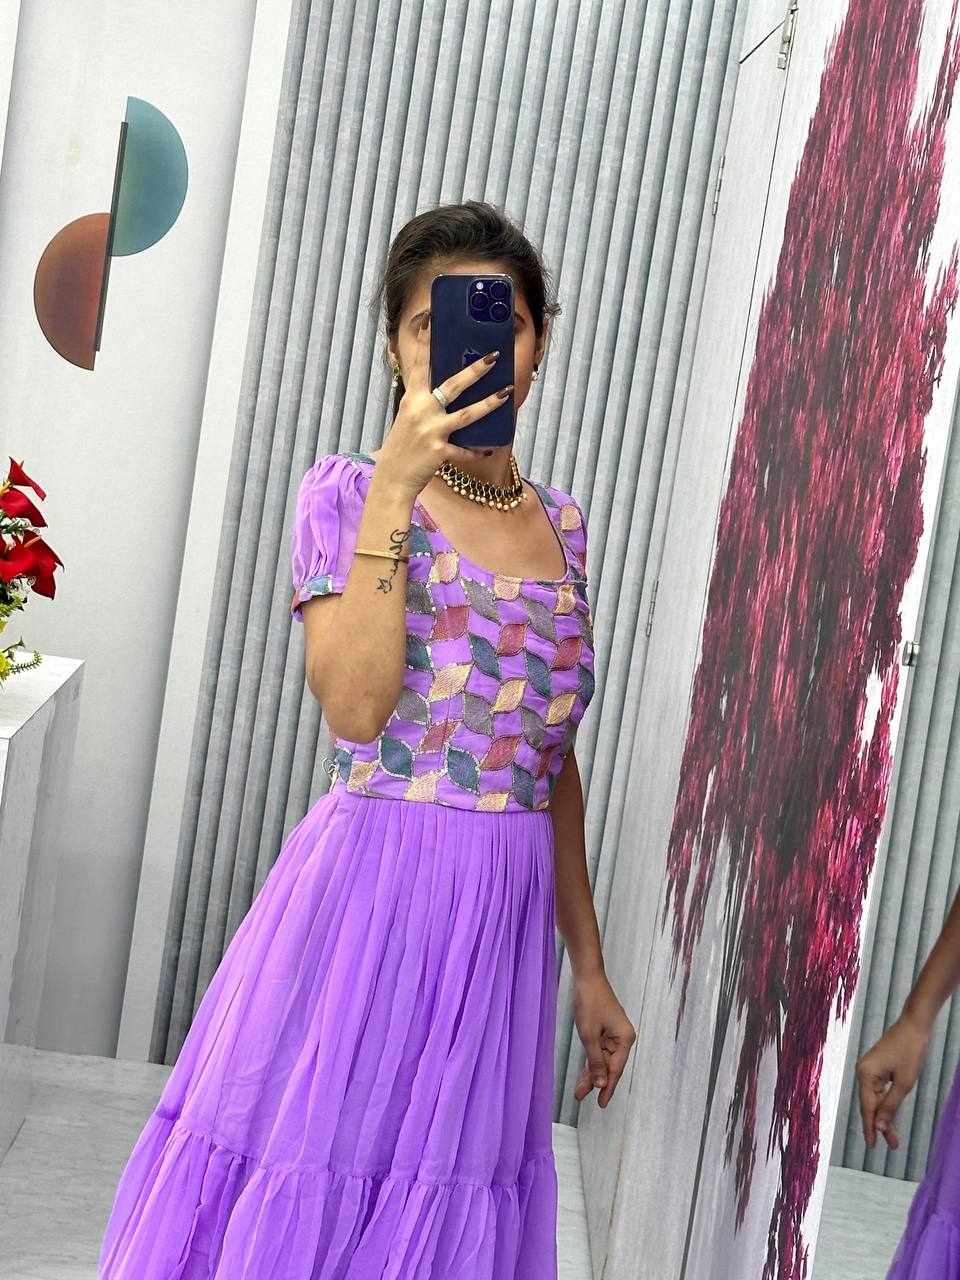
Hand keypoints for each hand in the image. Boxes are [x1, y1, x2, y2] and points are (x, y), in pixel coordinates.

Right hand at [375, 341, 513, 497]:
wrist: (393, 478)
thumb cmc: (402, 446)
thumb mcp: (408, 417)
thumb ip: (424, 401)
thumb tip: (445, 388)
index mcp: (411, 399)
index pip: (420, 365)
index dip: (426, 342)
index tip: (433, 319)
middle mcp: (421, 412)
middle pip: (452, 386)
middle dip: (475, 370)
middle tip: (493, 357)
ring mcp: (431, 432)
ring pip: (466, 415)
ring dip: (489, 403)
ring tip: (507, 392)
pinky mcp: (440, 452)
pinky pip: (465, 450)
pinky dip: (477, 450)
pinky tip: (489, 448)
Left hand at [572, 972, 636, 1107]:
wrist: (587, 977)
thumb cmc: (590, 1003)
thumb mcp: (590, 1035)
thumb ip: (596, 1061)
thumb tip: (601, 1083)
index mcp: (625, 1039)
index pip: (615, 1069)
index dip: (607, 1087)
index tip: (601, 1104)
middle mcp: (623, 1038)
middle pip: (609, 1066)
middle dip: (595, 1082)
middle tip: (580, 1097)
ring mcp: (614, 1034)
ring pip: (603, 1060)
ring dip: (591, 1073)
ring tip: (578, 1091)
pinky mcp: (606, 1030)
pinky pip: (599, 1050)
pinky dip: (591, 1060)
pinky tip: (584, 1074)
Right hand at [855, 1013, 931, 1148]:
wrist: (914, 1025)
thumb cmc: (910, 1052)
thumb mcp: (904, 1083)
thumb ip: (890, 1105)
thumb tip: (879, 1126)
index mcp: (865, 1074)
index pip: (867, 1108)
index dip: (871, 1128)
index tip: (873, 1147)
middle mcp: (862, 1072)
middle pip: (869, 1105)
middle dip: (880, 1125)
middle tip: (892, 1145)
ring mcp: (868, 1068)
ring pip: (874, 1099)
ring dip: (884, 1116)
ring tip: (893, 1137)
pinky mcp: (876, 1067)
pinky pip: (878, 1090)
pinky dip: (884, 1103)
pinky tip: (890, 1115)